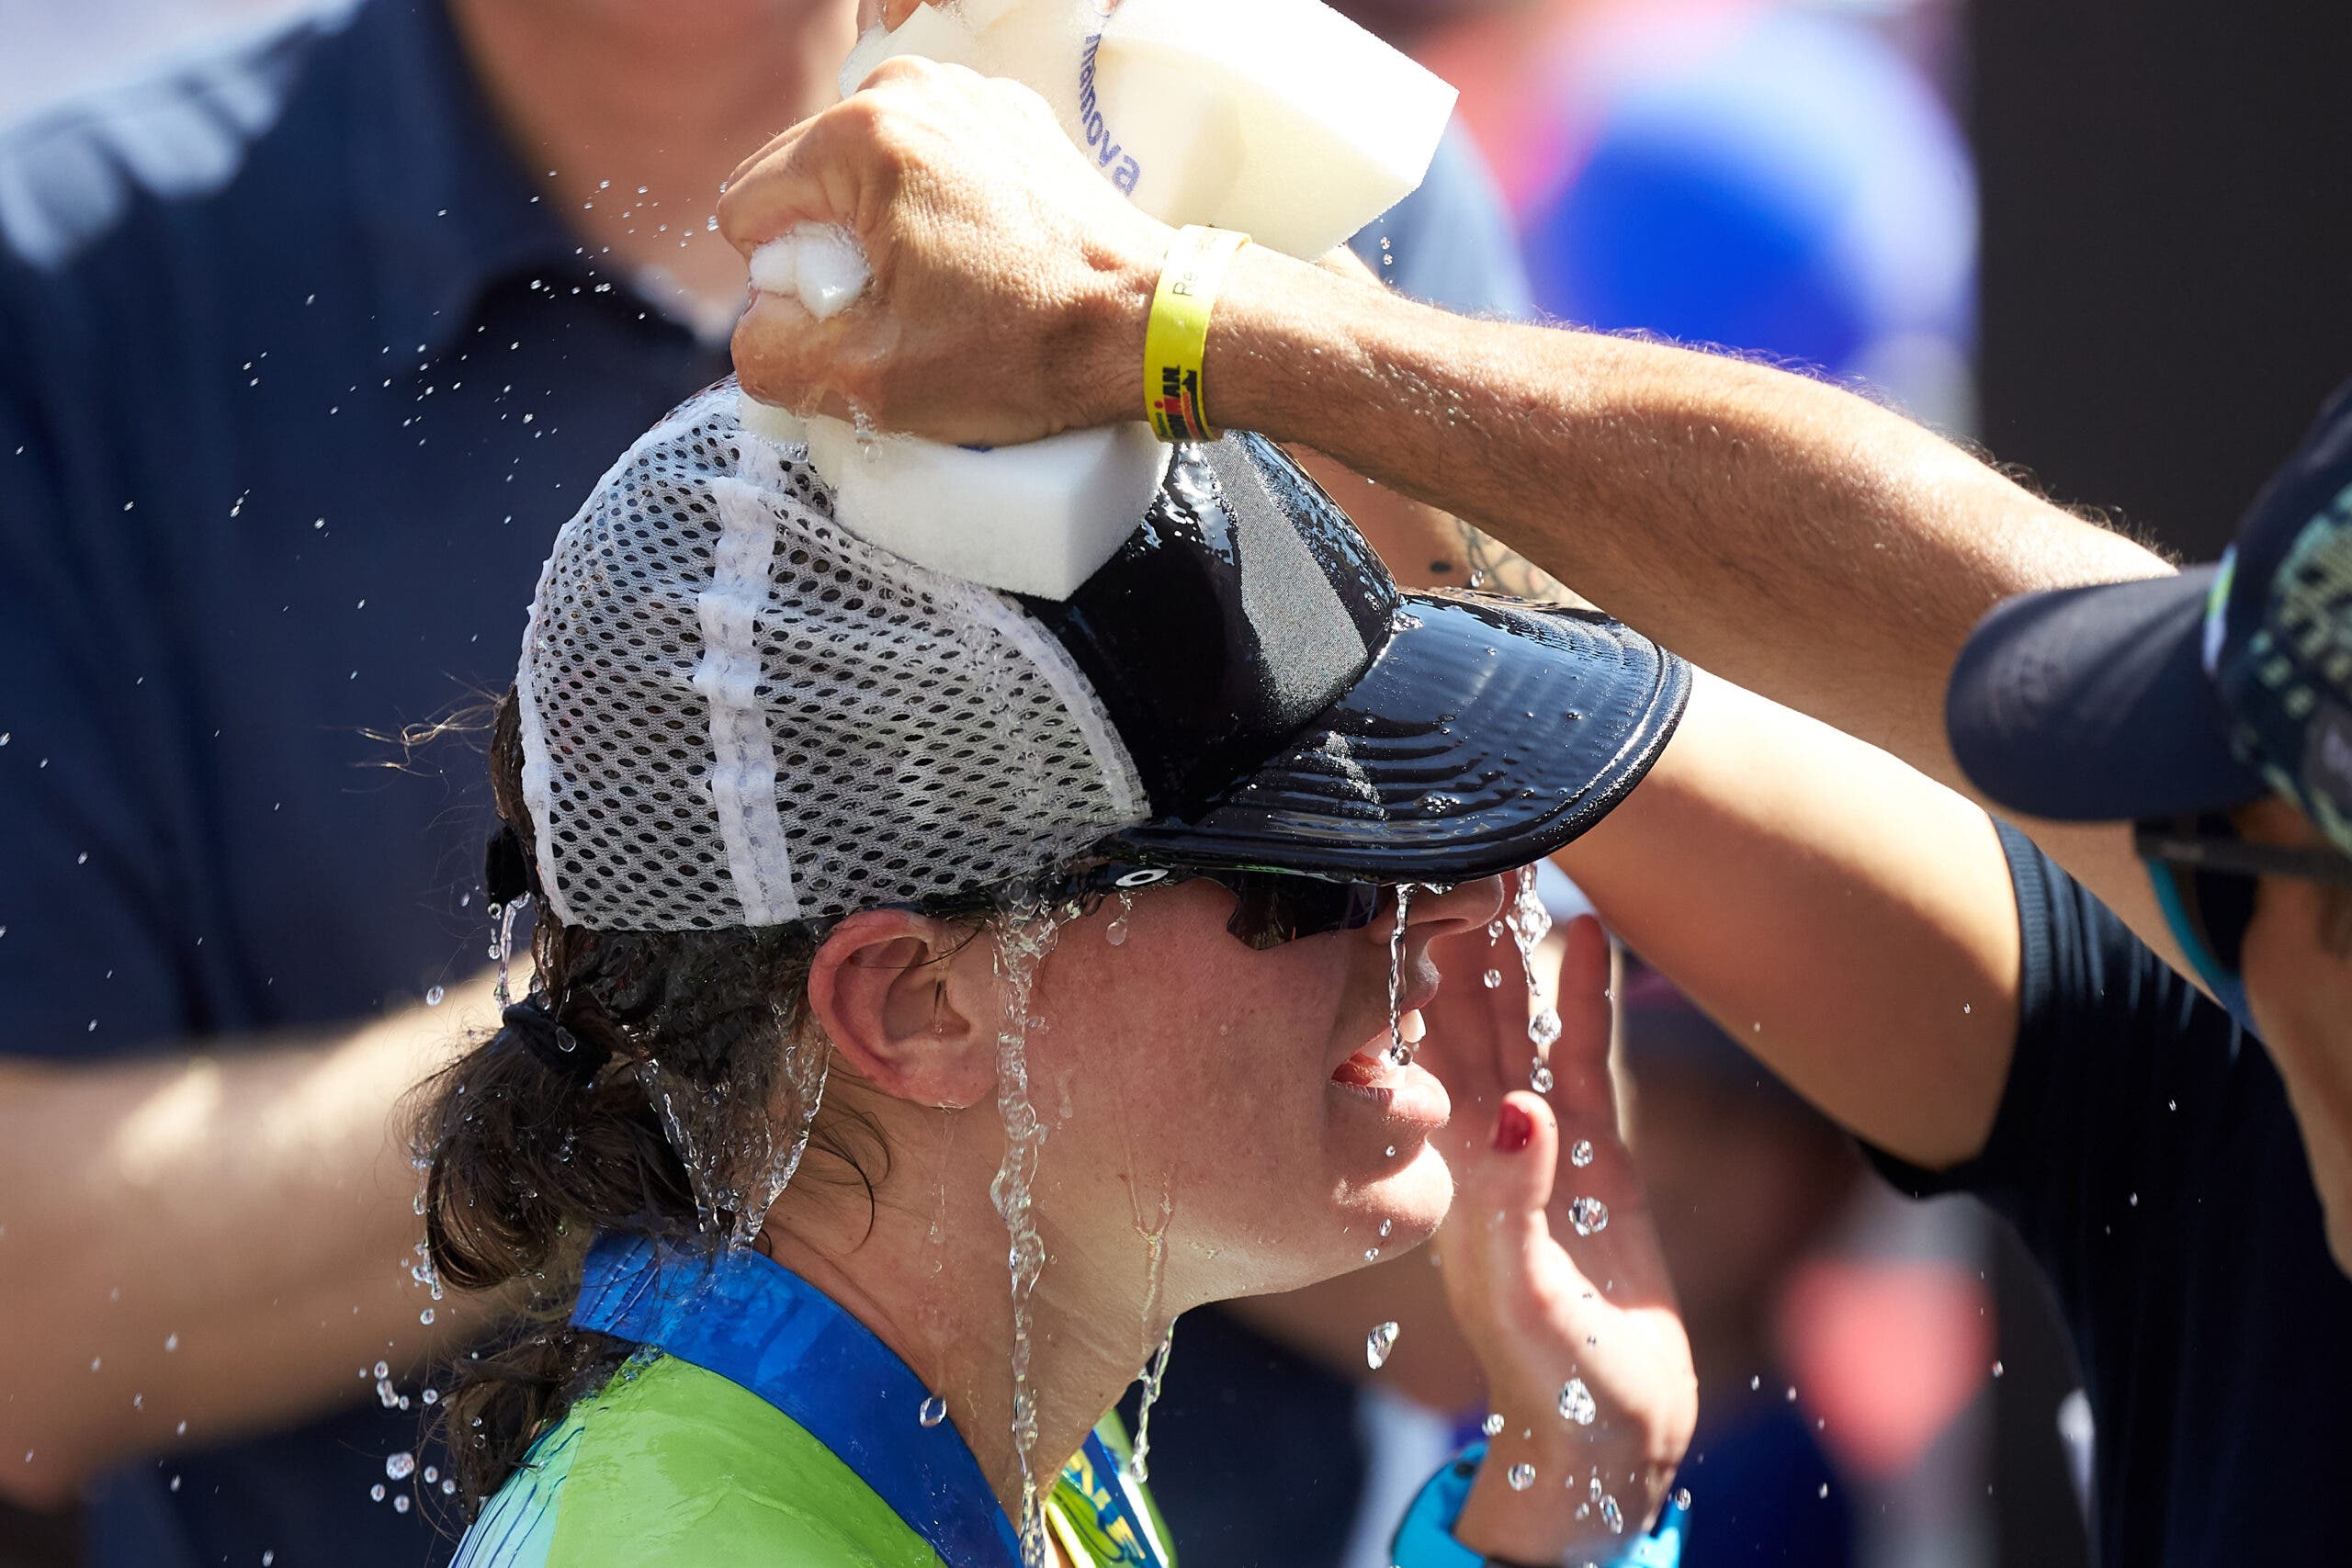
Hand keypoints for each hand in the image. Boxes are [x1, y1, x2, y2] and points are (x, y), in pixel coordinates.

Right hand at [717, 57, 1168, 444]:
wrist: (1151, 327)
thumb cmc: (1030, 348)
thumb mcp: (872, 381)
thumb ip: (771, 356)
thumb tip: (754, 332)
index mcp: (863, 138)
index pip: (747, 210)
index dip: (783, 285)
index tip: (856, 321)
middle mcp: (911, 93)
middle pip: (804, 185)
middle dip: (830, 258)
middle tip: (902, 316)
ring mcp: (967, 98)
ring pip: (864, 180)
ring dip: (880, 241)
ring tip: (946, 295)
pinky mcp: (1008, 121)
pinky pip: (926, 171)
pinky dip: (933, 220)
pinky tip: (980, 269)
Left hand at [1420, 914, 1695, 1560]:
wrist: (1608, 1425)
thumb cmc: (1550, 1374)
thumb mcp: (1524, 1291)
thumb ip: (1517, 1203)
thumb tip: (1520, 1109)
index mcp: (1442, 1164)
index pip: (1411, 1043)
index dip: (1405, 965)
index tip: (1403, 881)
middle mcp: (1478, 1137)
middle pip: (1458, 1012)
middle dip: (1454, 931)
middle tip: (1462, 836)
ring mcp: (1536, 1138)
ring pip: (1518, 1020)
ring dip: (1515, 948)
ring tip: (1518, 861)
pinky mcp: (1593, 1151)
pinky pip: (1584, 1053)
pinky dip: (1585, 995)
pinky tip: (1588, 934)